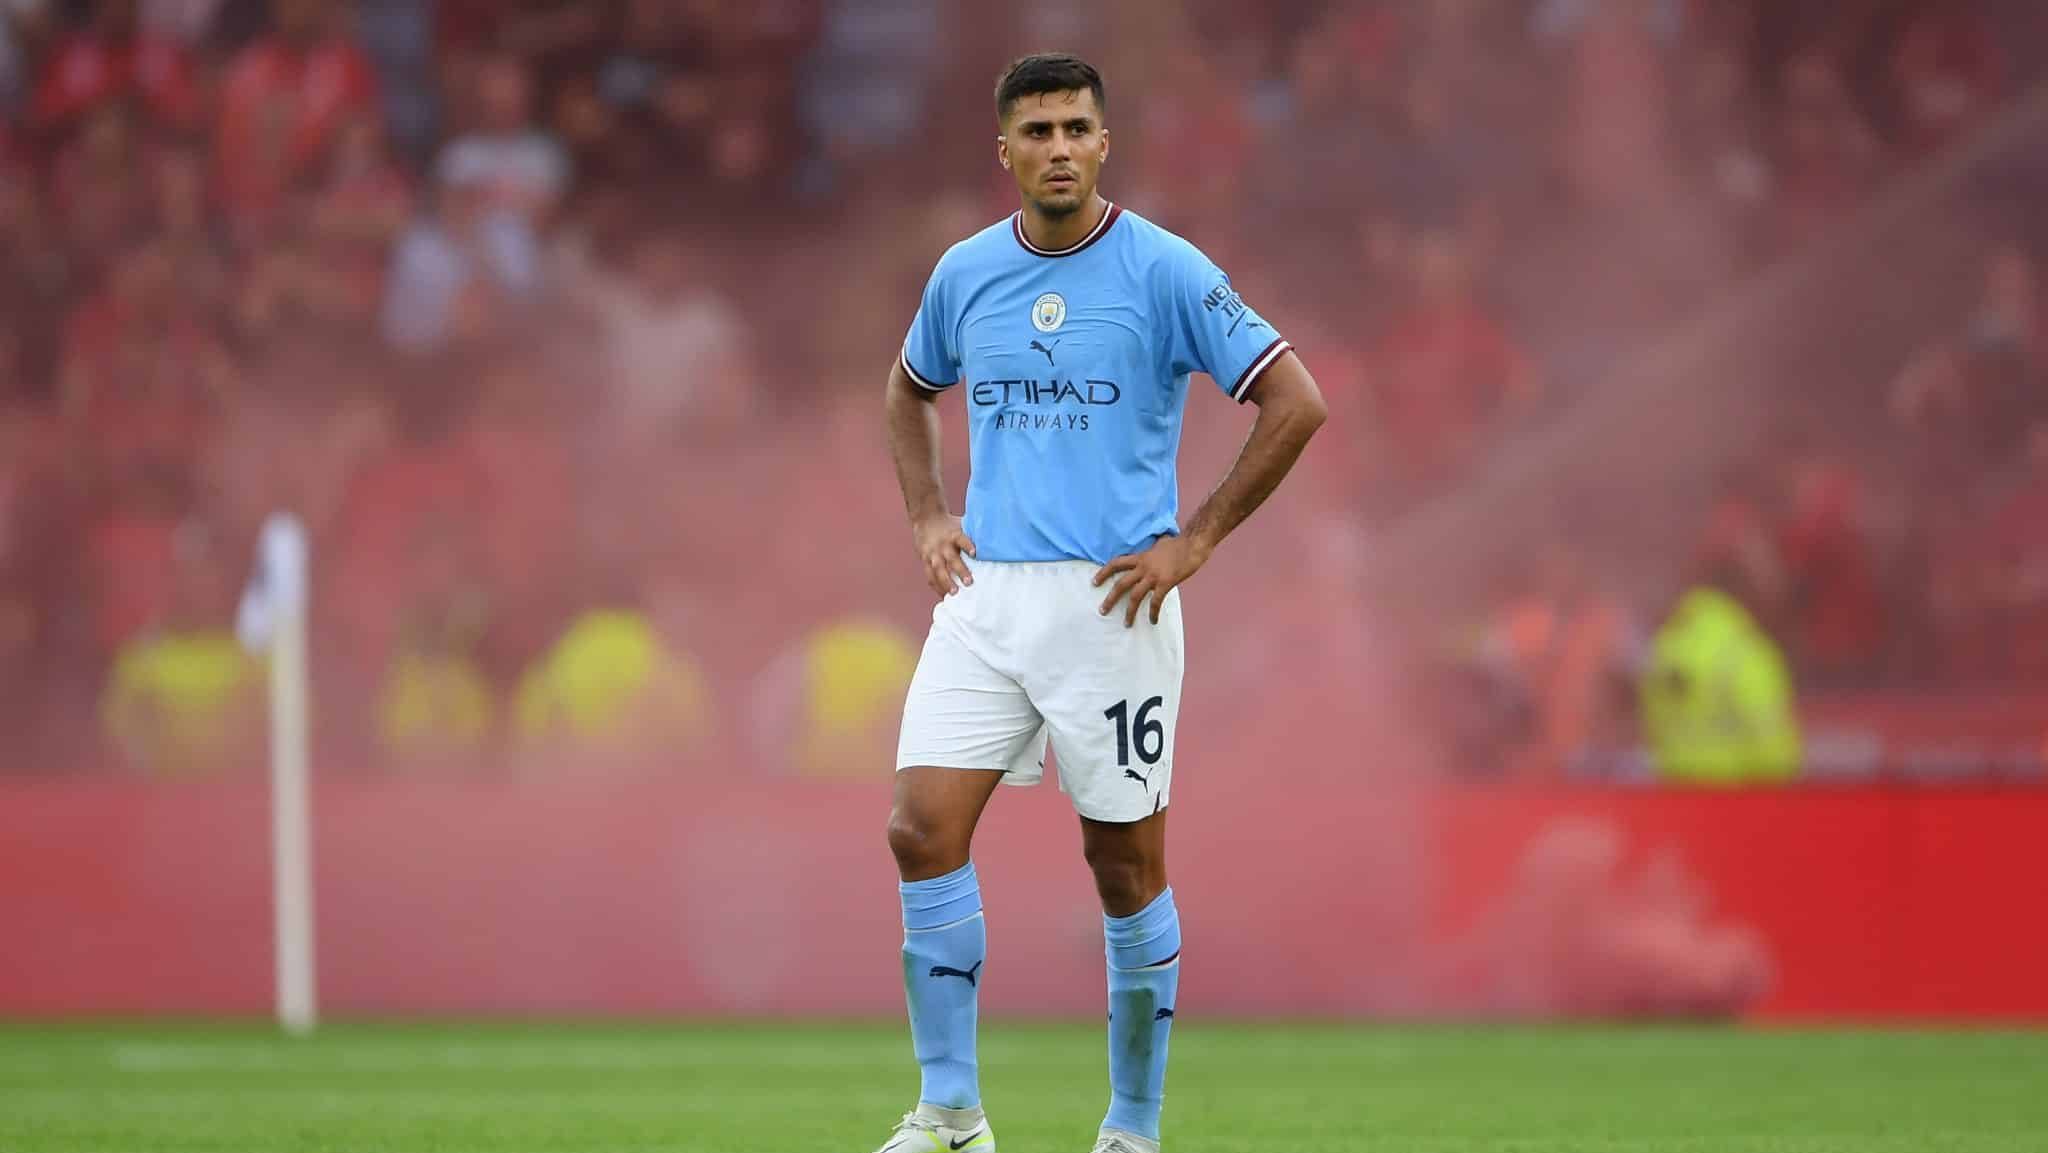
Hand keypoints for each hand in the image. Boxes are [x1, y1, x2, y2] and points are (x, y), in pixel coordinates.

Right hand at [912, 513, 975, 597]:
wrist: (926, 519)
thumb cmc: (950, 526)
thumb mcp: (961, 526)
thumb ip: (974, 535)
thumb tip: (996, 543)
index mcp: (954, 535)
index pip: (962, 540)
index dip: (968, 546)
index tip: (975, 553)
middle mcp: (943, 545)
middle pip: (951, 559)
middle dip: (960, 571)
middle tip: (969, 582)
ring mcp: (933, 554)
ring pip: (938, 569)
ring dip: (946, 582)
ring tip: (954, 593)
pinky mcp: (925, 560)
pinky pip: (930, 575)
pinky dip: (936, 586)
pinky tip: (944, 596)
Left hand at [1093, 535, 1209, 627]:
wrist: (1192, 544)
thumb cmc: (1178, 543)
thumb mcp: (1158, 544)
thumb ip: (1151, 551)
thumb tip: (1152, 551)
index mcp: (1140, 557)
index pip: (1116, 564)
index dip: (1104, 572)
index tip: (1094, 582)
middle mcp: (1143, 567)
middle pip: (1121, 584)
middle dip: (1110, 598)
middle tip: (1102, 610)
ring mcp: (1153, 576)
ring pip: (1135, 596)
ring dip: (1129, 611)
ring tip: (1126, 623)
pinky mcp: (1165, 583)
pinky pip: (1156, 601)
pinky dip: (1153, 612)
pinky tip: (1152, 621)